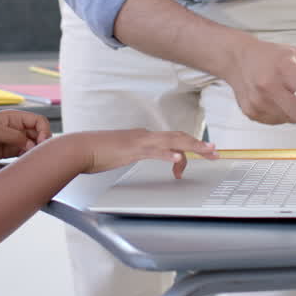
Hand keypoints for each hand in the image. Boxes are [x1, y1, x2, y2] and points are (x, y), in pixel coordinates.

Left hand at [0, 110, 52, 161]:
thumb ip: (13, 136)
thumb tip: (31, 145)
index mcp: (14, 117)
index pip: (38, 121)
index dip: (44, 130)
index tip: (41, 142)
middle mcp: (16, 128)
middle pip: (38, 133)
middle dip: (41, 142)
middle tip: (37, 152)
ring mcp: (13, 140)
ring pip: (33, 145)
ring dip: (34, 151)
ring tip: (30, 158)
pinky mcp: (9, 152)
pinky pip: (24, 154)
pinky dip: (27, 158)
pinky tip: (24, 161)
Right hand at [81, 129, 215, 178]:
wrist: (79, 148)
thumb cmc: (96, 152)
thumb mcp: (120, 153)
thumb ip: (132, 153)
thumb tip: (139, 155)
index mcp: (143, 137)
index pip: (172, 139)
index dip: (189, 144)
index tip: (202, 153)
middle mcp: (144, 136)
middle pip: (178, 137)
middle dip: (198, 144)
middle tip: (216, 152)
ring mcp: (139, 142)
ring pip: (172, 141)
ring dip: (192, 147)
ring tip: (208, 152)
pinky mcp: (131, 150)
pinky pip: (154, 152)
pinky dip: (169, 154)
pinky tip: (179, 159)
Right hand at [220, 30, 295, 124]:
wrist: (239, 60)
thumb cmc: (273, 57)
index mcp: (283, 66)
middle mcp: (268, 85)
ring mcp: (258, 101)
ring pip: (292, 119)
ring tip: (287, 92)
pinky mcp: (252, 113)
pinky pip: (279, 122)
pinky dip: (284, 113)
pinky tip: (276, 99)